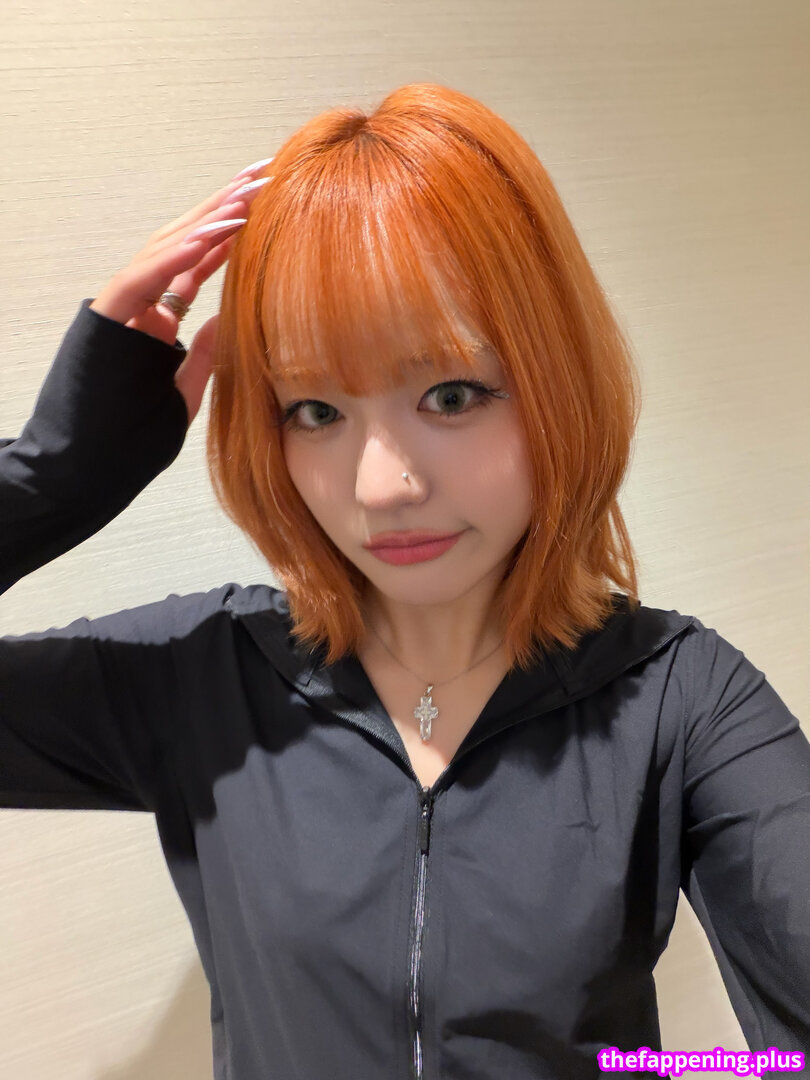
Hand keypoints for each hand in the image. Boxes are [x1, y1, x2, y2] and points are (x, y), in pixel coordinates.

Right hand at [90, 165, 270, 422]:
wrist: (78, 466)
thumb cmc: (128, 439)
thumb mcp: (181, 392)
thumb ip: (202, 355)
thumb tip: (228, 322)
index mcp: (156, 317)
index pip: (198, 262)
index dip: (231, 231)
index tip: (266, 204)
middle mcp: (139, 303)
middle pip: (185, 242)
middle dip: (224, 205)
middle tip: (263, 172)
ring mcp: (121, 306)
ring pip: (165, 249)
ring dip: (208, 219)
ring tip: (247, 192)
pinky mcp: (106, 317)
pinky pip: (144, 278)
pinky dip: (177, 256)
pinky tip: (211, 234)